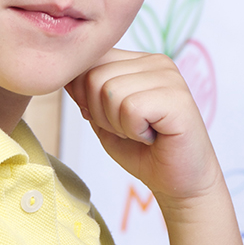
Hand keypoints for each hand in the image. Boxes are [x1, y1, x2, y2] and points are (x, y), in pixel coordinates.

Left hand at [65, 49, 222, 205]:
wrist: (179, 184)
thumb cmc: (143, 152)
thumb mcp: (105, 118)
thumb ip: (87, 94)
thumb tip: (65, 77)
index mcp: (139, 61)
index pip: (91, 60)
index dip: (85, 97)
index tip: (110, 120)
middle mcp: (157, 62)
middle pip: (95, 76)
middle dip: (101, 114)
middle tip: (130, 130)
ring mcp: (170, 77)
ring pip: (110, 91)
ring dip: (118, 124)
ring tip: (142, 133)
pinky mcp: (178, 99)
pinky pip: (131, 108)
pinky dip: (134, 131)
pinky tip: (153, 137)